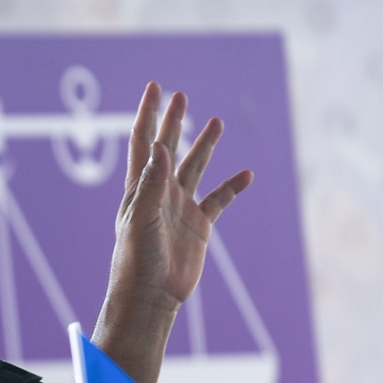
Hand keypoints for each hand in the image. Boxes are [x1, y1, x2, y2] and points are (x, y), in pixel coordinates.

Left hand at [94, 82, 252, 382]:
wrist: (150, 295)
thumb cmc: (136, 259)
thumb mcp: (141, 217)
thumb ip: (151, 182)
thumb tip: (158, 145)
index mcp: (140, 188)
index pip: (142, 142)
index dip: (147, 114)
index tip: (154, 87)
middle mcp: (159, 193)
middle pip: (168, 148)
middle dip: (174, 122)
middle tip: (182, 95)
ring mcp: (179, 208)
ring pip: (195, 169)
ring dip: (205, 146)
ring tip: (216, 122)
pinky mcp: (198, 226)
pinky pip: (219, 200)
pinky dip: (232, 187)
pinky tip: (246, 174)